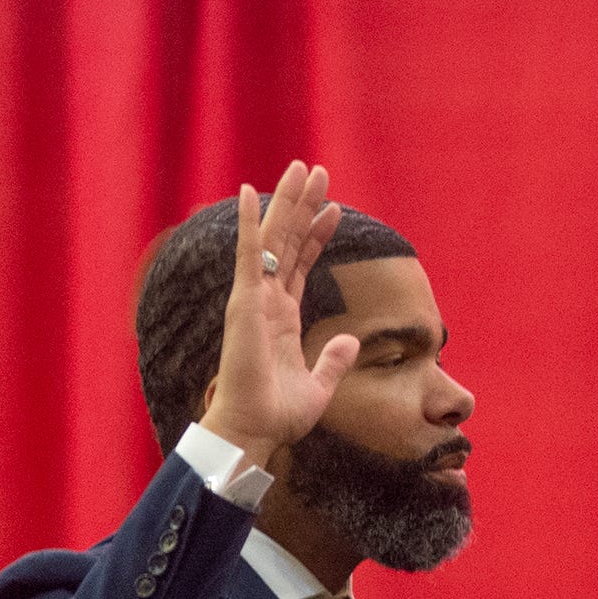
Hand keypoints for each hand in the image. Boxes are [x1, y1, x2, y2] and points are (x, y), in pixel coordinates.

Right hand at [198, 161, 358, 465]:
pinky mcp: (245, 302)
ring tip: (302, 169)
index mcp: (282, 318)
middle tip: (317, 171)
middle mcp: (267, 302)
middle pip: (288, 242)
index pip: (301, 265)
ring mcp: (254, 299)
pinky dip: (252, 223)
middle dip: (303, 206)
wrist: (255, 429)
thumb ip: (334, 360)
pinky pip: (249, 255)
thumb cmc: (278, 415)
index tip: (334, 209)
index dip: (317, 235)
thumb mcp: (319, 386)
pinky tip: (252, 191)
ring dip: (287, 203)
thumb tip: (351, 339)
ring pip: (274, 239)